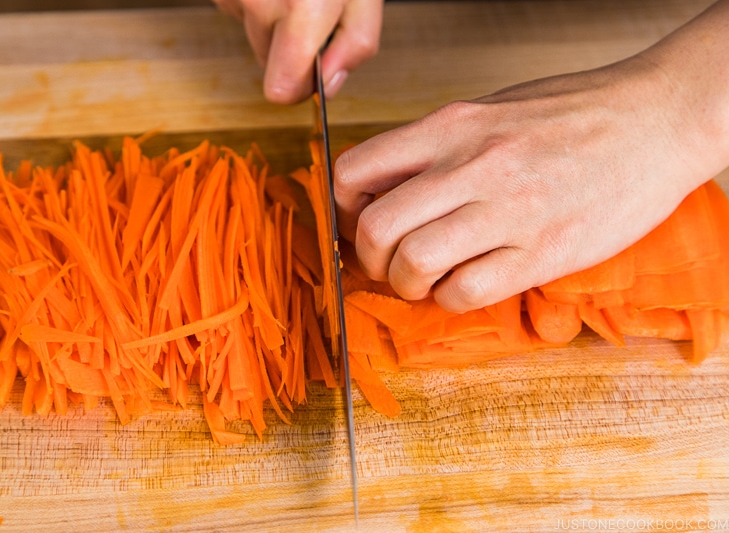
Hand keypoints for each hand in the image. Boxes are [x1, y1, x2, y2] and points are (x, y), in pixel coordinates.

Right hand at [213, 0, 382, 103]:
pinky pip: (241, 11)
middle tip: (311, 8)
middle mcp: (260, 3)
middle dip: (289, 46)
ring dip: (274, 20)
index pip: (281, 90)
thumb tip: (328, 86)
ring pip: (255, 36)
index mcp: (302, 9)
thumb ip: (356, 43)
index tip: (315, 68)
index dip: (301, 86)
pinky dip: (259, 0)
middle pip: (268, 66)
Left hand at [334, 41, 728, 312]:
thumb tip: (387, 187)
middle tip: (390, 264)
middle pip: (374, 227)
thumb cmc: (574, 113)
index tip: (359, 224)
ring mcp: (507, 209)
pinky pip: (466, 291)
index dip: (342, 209)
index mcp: (451, 126)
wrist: (657, 120)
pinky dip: (452, 299)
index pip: (354, 171)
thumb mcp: (491, 109)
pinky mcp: (543, 251)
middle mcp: (470, 165)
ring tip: (428, 280)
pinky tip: (467, 285)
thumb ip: (436, 146)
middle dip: (369, 260)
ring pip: (413, 263)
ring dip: (408, 284)